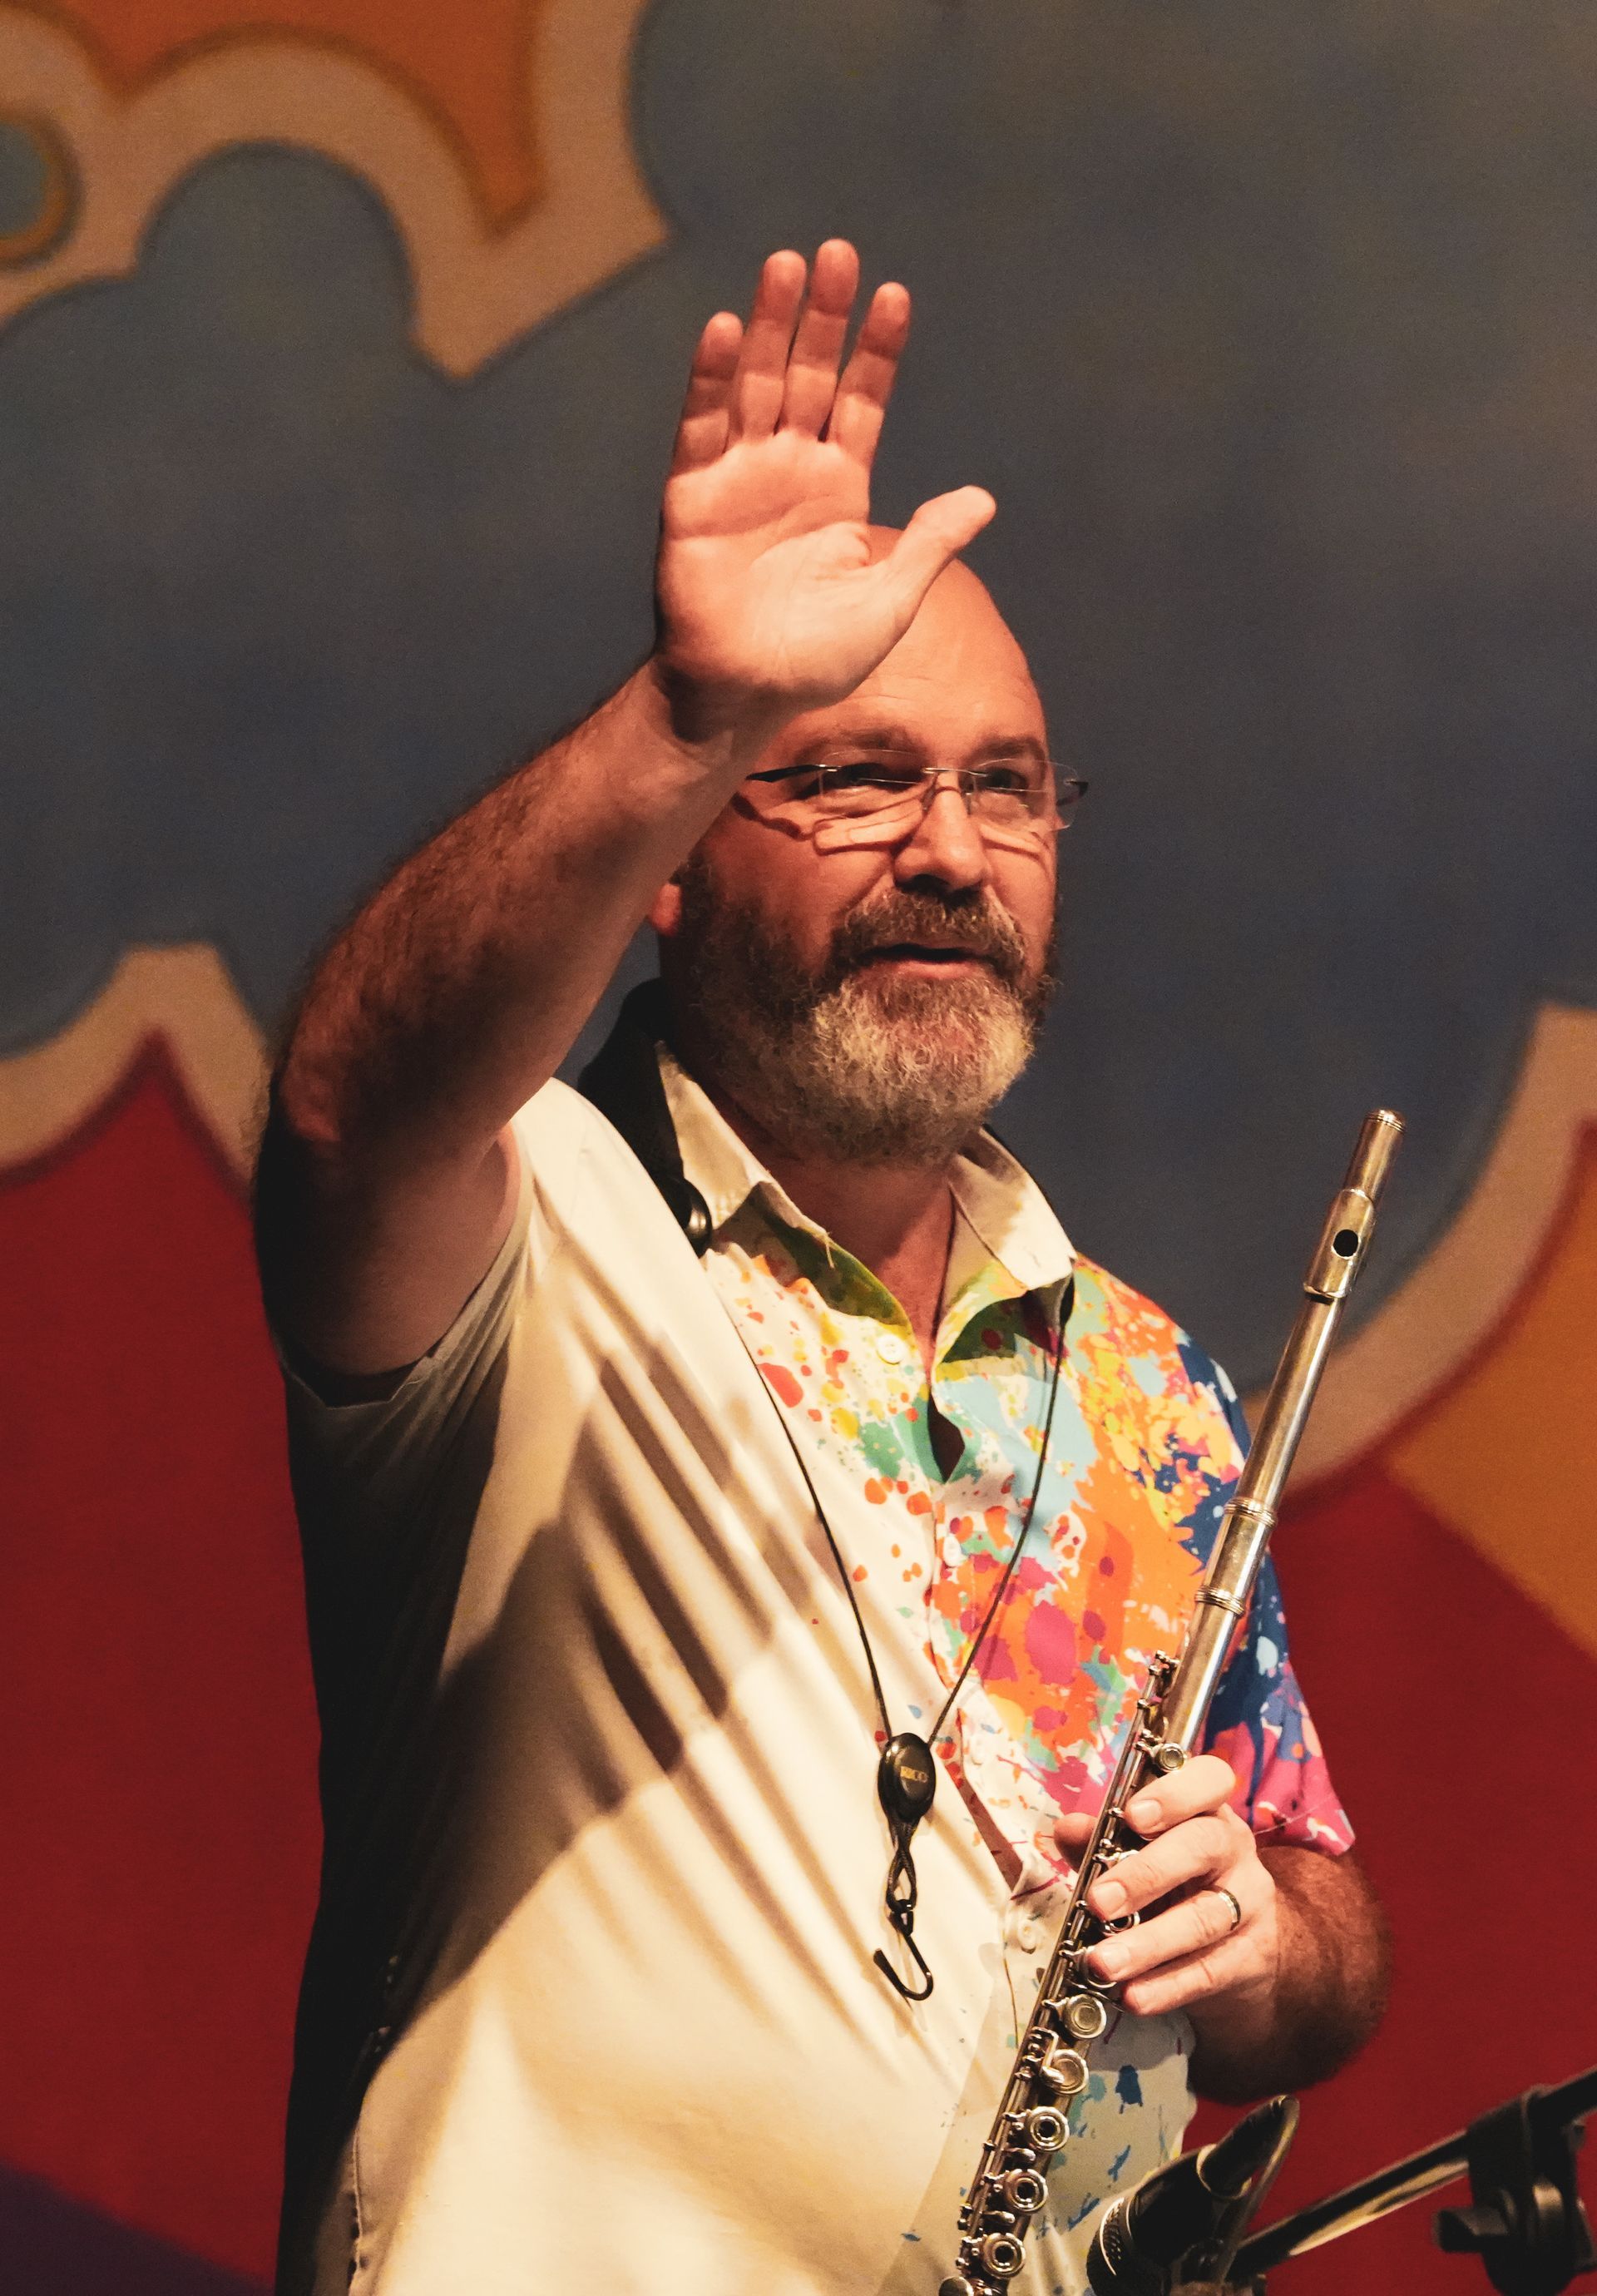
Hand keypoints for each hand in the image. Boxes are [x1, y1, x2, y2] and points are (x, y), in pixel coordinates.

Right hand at [654, 240, 994, 736]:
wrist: (745, 696)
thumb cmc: (817, 662)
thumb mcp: (891, 601)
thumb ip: (930, 542)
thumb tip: (984, 498)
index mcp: (838, 489)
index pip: (860, 402)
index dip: (875, 351)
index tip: (895, 296)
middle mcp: (788, 469)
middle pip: (809, 375)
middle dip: (823, 317)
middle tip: (837, 253)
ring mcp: (739, 477)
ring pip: (758, 385)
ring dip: (772, 326)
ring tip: (787, 264)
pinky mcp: (692, 495)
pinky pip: (702, 427)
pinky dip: (713, 379)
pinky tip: (728, 330)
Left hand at [1054, 1755, 1280, 2023]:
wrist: (1240, 1945)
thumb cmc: (1176, 1882)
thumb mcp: (1139, 1852)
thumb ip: (1101, 1838)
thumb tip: (1068, 1828)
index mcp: (1205, 1809)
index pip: (1209, 1779)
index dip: (1173, 1793)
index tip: (1131, 1815)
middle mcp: (1233, 1848)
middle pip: (1203, 1846)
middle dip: (1146, 1874)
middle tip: (1098, 1902)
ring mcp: (1249, 1902)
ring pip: (1204, 1918)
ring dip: (1147, 1943)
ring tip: (1101, 1962)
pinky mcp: (1251, 1957)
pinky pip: (1210, 1970)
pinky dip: (1167, 1986)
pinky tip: (1133, 1996)